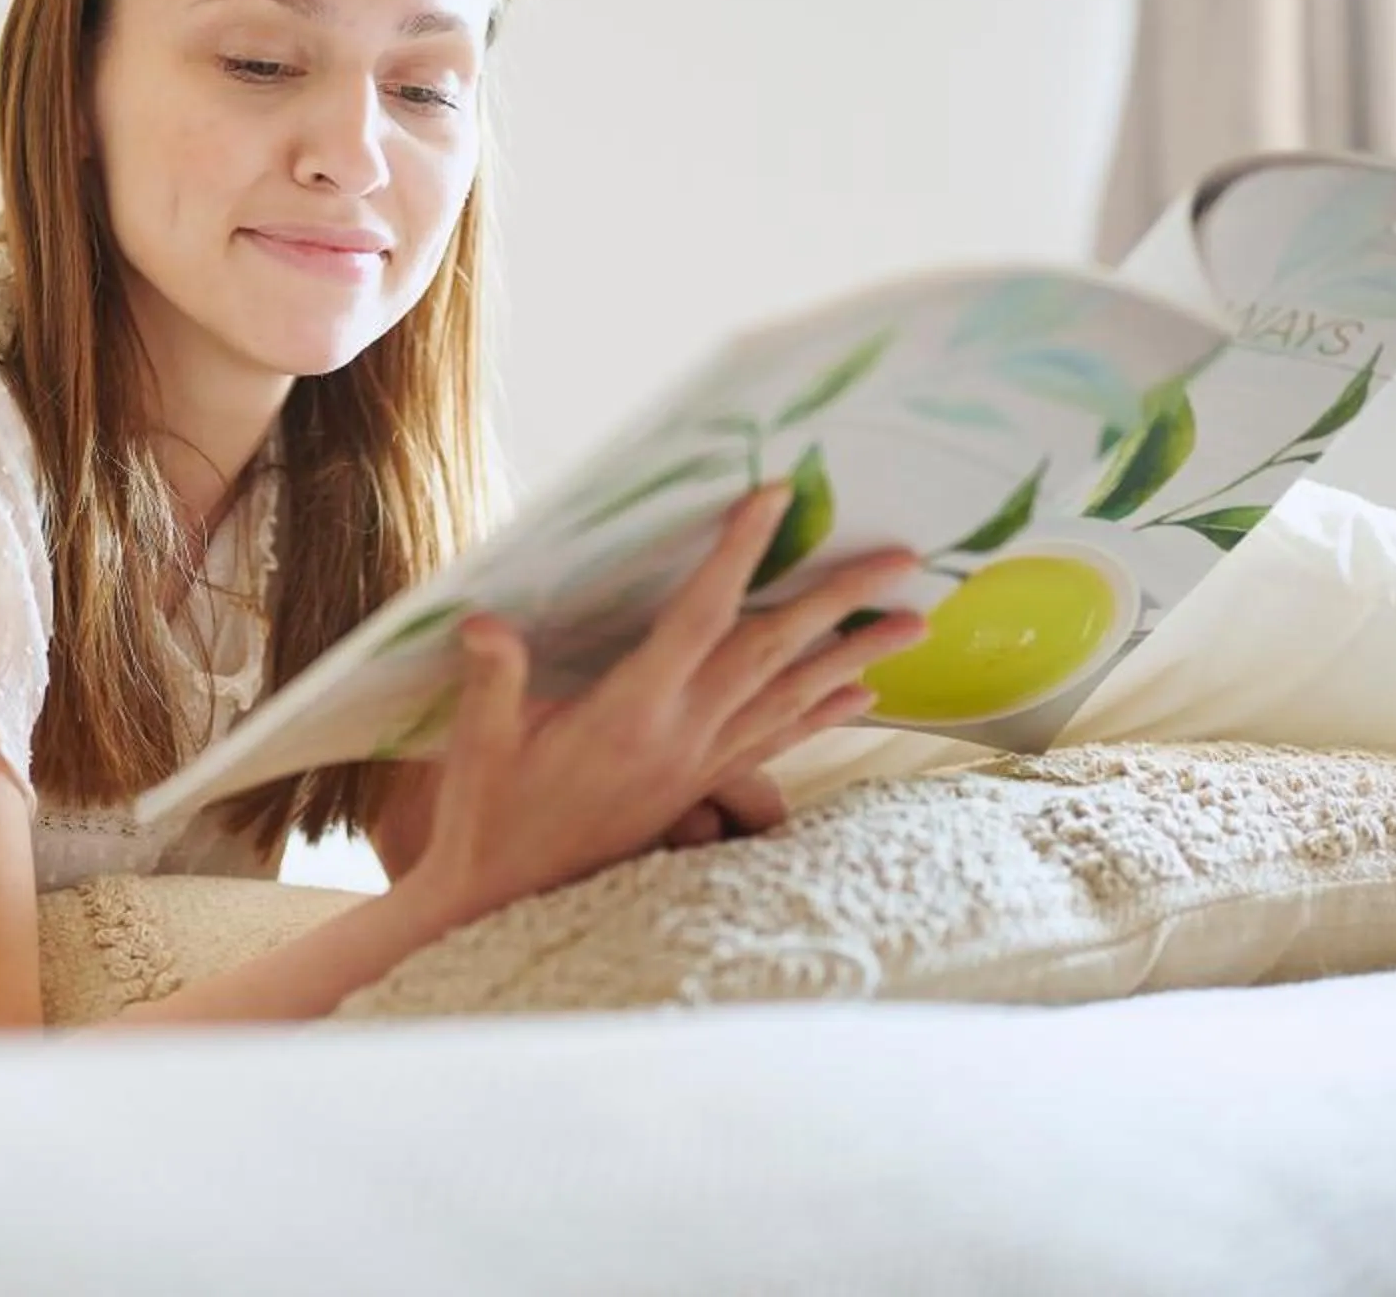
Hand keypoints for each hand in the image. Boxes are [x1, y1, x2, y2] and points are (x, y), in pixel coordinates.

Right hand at [393, 484, 926, 929]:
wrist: (503, 897)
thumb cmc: (489, 814)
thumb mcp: (480, 743)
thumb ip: (491, 679)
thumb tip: (484, 622)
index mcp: (631, 712)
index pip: (698, 618)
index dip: (737, 556)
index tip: (773, 499)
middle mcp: (681, 736)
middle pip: (773, 653)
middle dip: (839, 600)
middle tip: (902, 559)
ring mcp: (697, 765)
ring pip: (790, 697)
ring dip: (855, 654)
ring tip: (914, 623)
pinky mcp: (698, 787)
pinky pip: (775, 740)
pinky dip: (822, 712)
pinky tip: (863, 692)